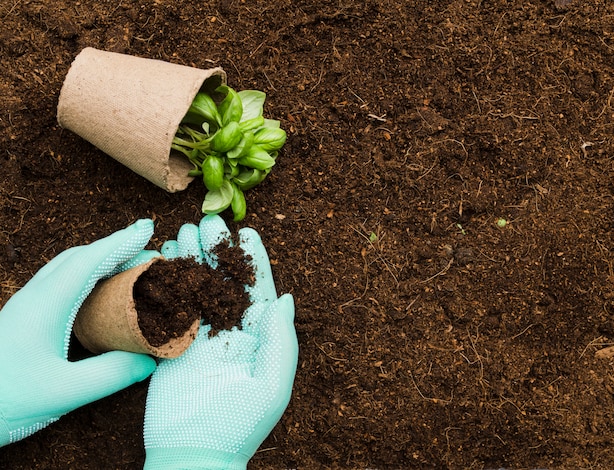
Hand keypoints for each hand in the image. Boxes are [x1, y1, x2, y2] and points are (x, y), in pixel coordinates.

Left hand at [0, 219, 157, 446]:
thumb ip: (111, 375)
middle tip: (146, 250)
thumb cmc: (6, 399)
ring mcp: (27, 306)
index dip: (121, 242)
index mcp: (46, 304)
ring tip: (127, 265)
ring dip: (99, 259)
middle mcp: (36, 297)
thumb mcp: (64, 392)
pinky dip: (87, 276)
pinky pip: (61, 282)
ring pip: (67, 267)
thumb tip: (149, 361)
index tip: (147, 229)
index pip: (90, 260)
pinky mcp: (25, 318)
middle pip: (79, 257)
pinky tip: (98, 293)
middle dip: (114, 247)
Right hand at [143, 215, 297, 469]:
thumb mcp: (271, 384)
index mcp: (259, 338)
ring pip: (196, 288)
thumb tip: (285, 298)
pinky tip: (162, 261)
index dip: (253, 260)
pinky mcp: (172, 345)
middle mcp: (231, 332)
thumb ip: (280, 340)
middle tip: (207, 222)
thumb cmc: (238, 425)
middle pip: (225, 281)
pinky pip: (171, 307)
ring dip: (191, 260)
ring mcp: (200, 336)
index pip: (258, 289)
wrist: (193, 454)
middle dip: (217, 251)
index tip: (247, 232)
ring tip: (183, 231)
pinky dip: (166, 283)